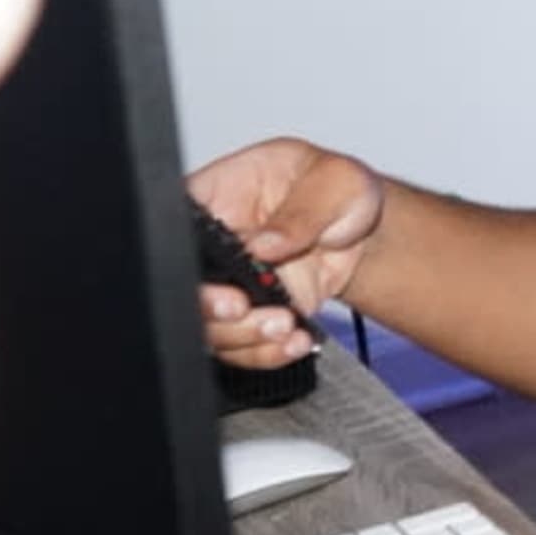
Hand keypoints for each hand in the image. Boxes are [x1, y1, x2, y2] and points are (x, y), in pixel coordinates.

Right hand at [186, 138, 385, 368]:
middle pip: (184, 286)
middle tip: (242, 309)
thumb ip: (302, 212)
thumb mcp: (334, 183)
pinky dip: (266, 351)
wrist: (361, 229)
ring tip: (283, 326)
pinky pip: (242, 346)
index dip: (182, 255)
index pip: (175, 226)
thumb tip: (264, 244)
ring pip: (209, 325)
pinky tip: (294, 342)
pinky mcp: (248, 316)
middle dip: (208, 308)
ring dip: (243, 335)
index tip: (215, 273)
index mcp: (216, 196)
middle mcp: (210, 246)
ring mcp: (227, 284)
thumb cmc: (338, 188)